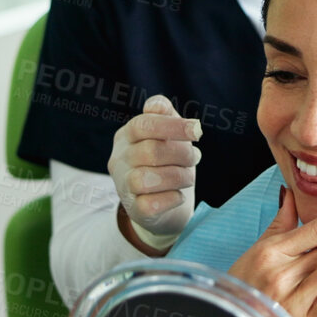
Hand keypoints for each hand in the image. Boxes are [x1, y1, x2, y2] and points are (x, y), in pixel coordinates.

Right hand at [108, 95, 201, 241]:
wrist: (163, 205)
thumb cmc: (167, 162)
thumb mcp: (167, 135)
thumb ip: (164, 115)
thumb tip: (156, 106)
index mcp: (126, 137)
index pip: (142, 125)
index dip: (172, 126)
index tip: (197, 130)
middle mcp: (119, 160)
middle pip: (149, 151)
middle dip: (181, 153)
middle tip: (194, 157)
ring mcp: (123, 187)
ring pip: (145, 179)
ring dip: (177, 176)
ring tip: (188, 176)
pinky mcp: (134, 210)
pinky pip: (149, 205)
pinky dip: (171, 199)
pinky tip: (178, 195)